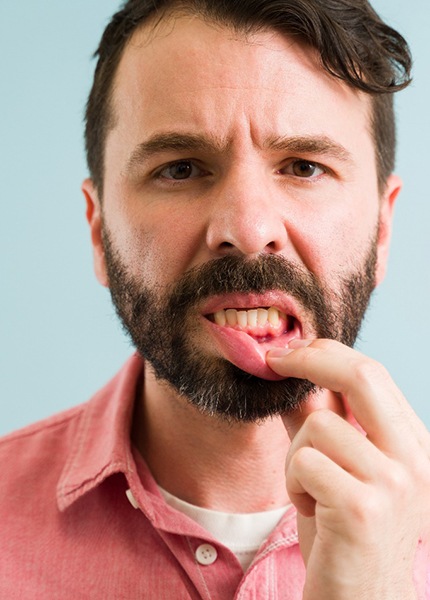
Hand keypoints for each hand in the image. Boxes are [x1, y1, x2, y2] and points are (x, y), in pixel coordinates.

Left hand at [267, 339, 429, 599]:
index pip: (374, 375)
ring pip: (318, 425)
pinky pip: (304, 461)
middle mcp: (416, 460)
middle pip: (361, 376)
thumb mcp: (337, 466)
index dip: (326, 353)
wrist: (360, 599)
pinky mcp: (363, 509)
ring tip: (310, 490)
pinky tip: (312, 510)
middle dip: (309, 359)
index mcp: (415, 445)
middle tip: (275, 360)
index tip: (290, 351)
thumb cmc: (344, 531)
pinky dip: (294, 484)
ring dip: (295, 456)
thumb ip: (321, 420)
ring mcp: (395, 484)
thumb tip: (291, 374)